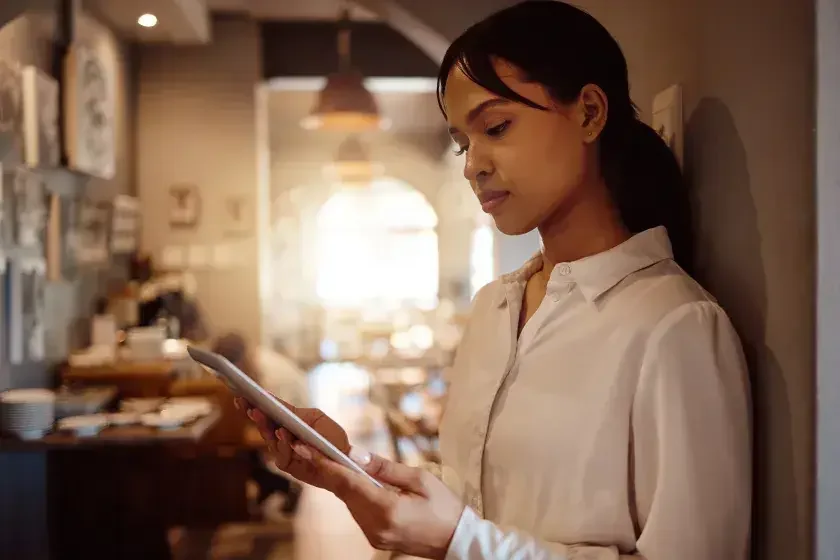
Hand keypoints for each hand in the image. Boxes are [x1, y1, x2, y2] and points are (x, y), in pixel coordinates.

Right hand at [234, 396, 354, 488]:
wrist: (345, 460)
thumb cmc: (331, 437)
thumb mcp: (316, 418)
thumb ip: (296, 413)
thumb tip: (274, 402)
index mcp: (288, 423)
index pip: (269, 412)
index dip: (255, 403)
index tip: (244, 393)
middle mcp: (282, 437)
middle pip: (264, 425)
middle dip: (255, 414)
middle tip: (248, 404)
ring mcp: (283, 452)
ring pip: (269, 439)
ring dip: (266, 427)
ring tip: (261, 414)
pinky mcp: (288, 465)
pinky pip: (281, 454)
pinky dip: (282, 444)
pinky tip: (282, 433)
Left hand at [290, 442, 463, 558]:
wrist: (456, 540)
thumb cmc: (445, 508)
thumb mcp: (420, 480)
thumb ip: (385, 467)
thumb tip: (356, 453)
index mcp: (387, 509)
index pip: (347, 482)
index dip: (323, 463)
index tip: (304, 448)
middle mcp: (374, 526)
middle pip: (342, 492)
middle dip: (322, 467)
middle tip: (303, 445)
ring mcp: (373, 534)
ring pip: (347, 500)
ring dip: (336, 479)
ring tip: (321, 456)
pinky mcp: (374, 536)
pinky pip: (356, 509)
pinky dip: (350, 492)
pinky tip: (347, 477)